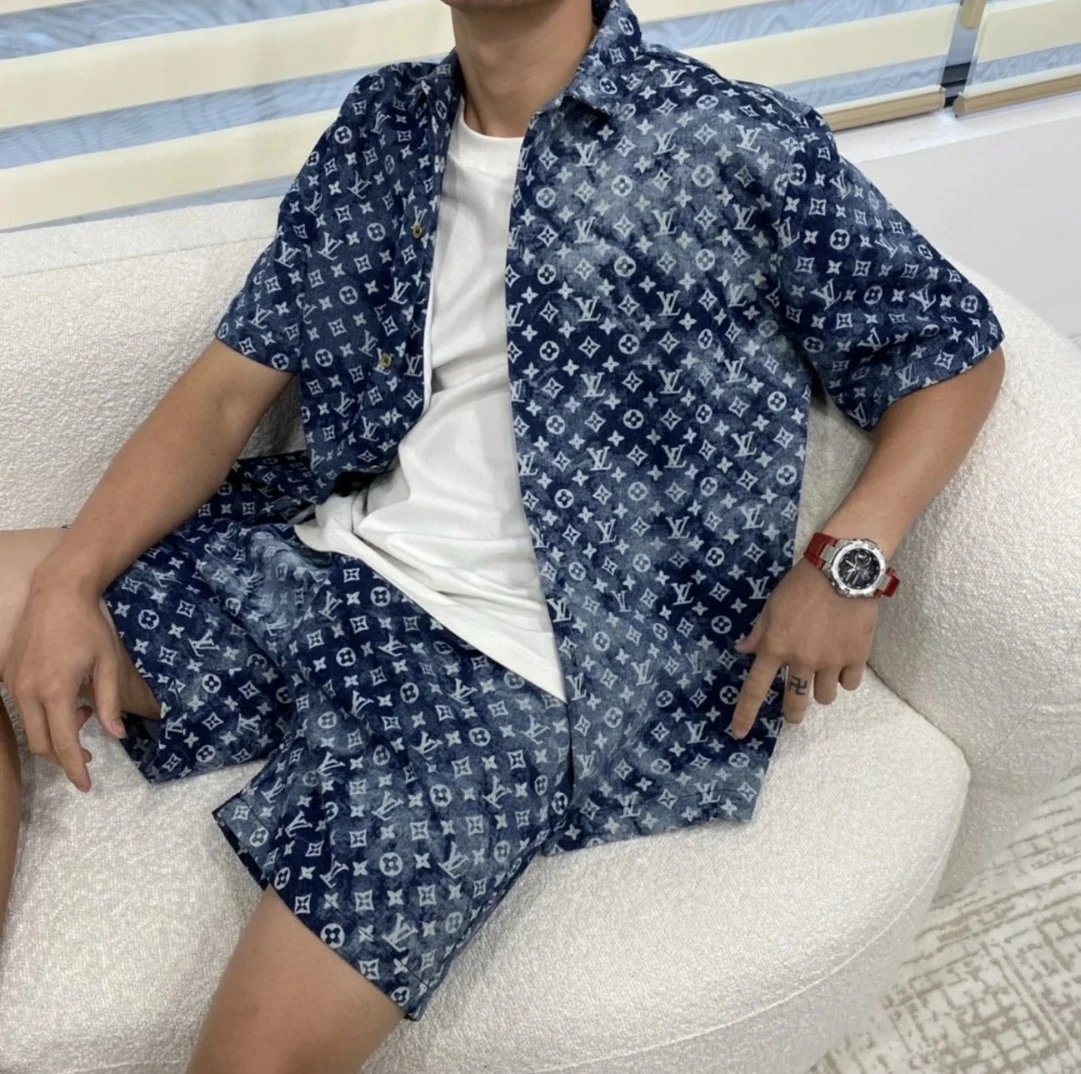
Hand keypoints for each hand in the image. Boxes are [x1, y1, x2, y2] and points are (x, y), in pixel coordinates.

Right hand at [4, 577, 126, 792]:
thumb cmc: (89, 626)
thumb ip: (111, 703)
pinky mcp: (9, 675)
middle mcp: (28, 691)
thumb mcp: (109, 663)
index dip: (74, 769)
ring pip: (29, 728)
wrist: (58, 592)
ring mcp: (14, 683)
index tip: (86, 786)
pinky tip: (67, 699)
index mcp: (55, 691)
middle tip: (90, 753)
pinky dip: (44, 715)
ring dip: (55, 733)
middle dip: (63, 756)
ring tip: (84, 714)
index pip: (62, 744)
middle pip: (39, 744)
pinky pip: (24, 708)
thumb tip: (116, 736)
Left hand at [728, 557, 876, 739]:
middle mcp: (801, 660)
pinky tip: (844, 661)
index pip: (755, 688)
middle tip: (795, 712)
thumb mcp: (772, 606)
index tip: (739, 734)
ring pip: (825, 697)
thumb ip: (759, 633)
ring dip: (821, 689)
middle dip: (793, 713)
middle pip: (795, 703)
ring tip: (824, 672)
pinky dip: (846, 677)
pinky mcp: (856, 657)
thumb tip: (743, 650)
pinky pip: (850, 684)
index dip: (745, 714)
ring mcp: (830, 662)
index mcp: (775, 647)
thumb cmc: (801, 585)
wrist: (843, 570)